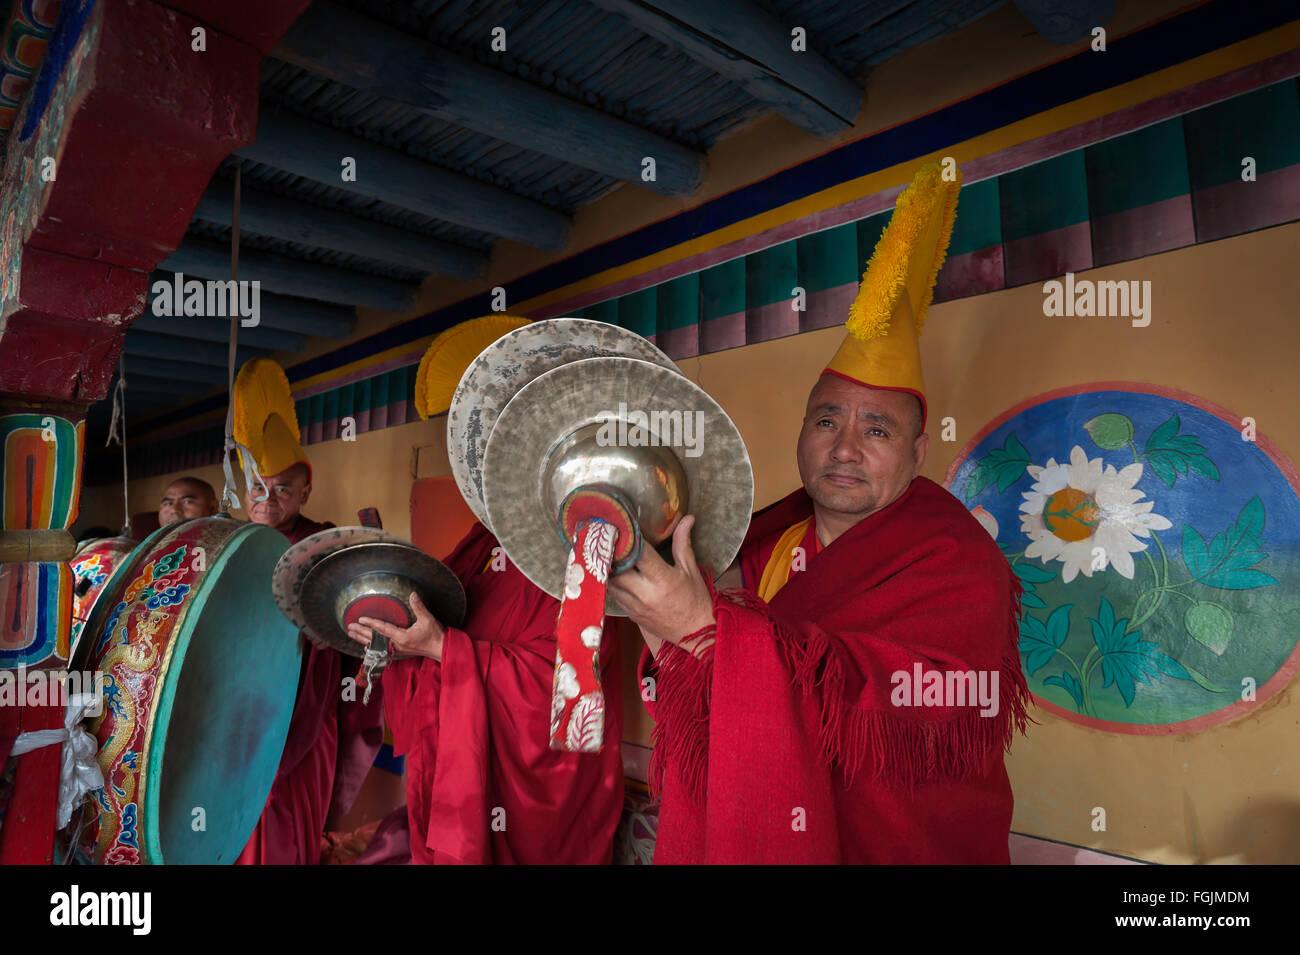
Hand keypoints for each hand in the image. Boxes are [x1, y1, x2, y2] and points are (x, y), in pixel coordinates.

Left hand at [347, 592, 445, 661]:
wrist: (441, 649)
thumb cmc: (435, 634)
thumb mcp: (428, 619)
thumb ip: (419, 607)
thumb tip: (413, 594)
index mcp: (402, 637)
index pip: (382, 629)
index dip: (371, 623)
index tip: (360, 618)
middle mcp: (397, 646)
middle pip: (375, 639)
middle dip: (361, 632)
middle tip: (349, 627)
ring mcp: (397, 651)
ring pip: (376, 646)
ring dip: (362, 640)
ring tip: (352, 634)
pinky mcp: (399, 653)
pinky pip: (381, 651)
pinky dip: (371, 648)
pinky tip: (364, 646)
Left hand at [607, 515, 714, 656]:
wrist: (696, 634)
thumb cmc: (696, 600)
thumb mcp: (691, 570)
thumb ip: (682, 543)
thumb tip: (687, 519)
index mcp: (663, 579)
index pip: (638, 552)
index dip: (630, 537)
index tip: (625, 525)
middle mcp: (645, 593)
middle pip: (616, 569)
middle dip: (613, 553)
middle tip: (610, 538)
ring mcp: (635, 606)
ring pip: (610, 583)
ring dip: (609, 568)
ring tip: (608, 553)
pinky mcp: (631, 615)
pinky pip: (615, 596)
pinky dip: (613, 583)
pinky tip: (614, 573)